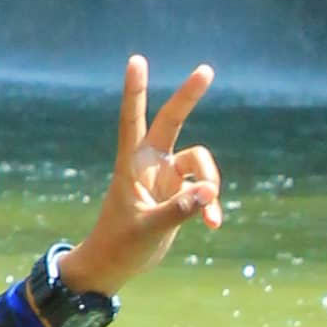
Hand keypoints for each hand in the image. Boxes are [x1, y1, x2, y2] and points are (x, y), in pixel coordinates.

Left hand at [59, 56, 222, 297]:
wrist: (113, 266)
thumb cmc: (119, 245)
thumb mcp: (148, 229)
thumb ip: (179, 211)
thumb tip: (209, 192)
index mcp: (131, 164)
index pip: (132, 119)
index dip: (135, 91)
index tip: (137, 60)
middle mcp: (150, 164)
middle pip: (172, 121)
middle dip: (189, 96)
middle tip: (206, 69)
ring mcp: (165, 177)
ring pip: (200, 163)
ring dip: (211, 185)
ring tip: (210, 217)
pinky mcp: (178, 194)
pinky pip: (204, 191)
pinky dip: (210, 206)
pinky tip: (213, 225)